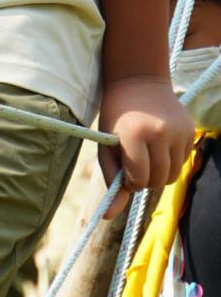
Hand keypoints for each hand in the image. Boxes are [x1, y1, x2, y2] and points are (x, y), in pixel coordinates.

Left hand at [98, 77, 194, 218]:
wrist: (138, 79)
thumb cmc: (116, 115)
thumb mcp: (106, 144)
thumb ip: (110, 179)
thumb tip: (106, 216)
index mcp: (134, 134)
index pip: (138, 179)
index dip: (130, 180)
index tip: (124, 169)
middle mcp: (159, 132)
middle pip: (157, 181)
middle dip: (144, 179)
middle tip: (135, 162)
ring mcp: (178, 131)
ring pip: (173, 176)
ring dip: (159, 174)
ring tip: (147, 156)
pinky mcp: (190, 130)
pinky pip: (183, 162)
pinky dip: (170, 162)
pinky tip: (159, 146)